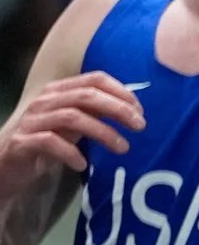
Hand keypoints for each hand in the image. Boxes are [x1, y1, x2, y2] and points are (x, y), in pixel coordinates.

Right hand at [0, 71, 143, 186]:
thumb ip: (95, 113)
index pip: (95, 79)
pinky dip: (72, 153)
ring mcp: (31, 120)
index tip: (140, 111)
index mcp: (59, 90)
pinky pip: (50, 142)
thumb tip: (131, 110)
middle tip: (140, 127)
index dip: (121, 92)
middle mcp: (44, 100)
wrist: (5, 164)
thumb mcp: (73, 124)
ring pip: (73, 118)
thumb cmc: (44, 141)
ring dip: (103, 132)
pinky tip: (84, 165)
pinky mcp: (21, 142)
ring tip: (122, 148)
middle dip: (118, 109)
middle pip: (87, 96)